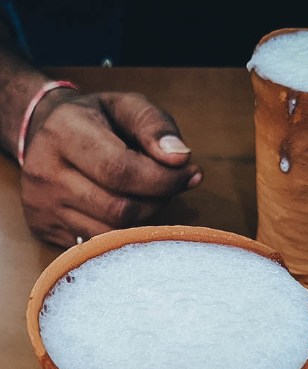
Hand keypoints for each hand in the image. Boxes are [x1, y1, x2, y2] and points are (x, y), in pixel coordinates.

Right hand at [20, 91, 202, 247]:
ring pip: (111, 235)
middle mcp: (45, 172)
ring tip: (148, 197)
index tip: (190, 175)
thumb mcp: (126, 106)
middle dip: (157, 202)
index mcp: (63, 132)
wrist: (43, 132)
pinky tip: (128, 213)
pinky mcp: (46, 230)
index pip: (120, 171)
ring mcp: (43, 206)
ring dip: (143, 221)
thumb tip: (181, 159)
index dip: (163, 180)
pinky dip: (123, 235)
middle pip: (119, 209)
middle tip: (169, 186)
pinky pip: (98, 247)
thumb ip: (155, 126)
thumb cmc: (96, 119)